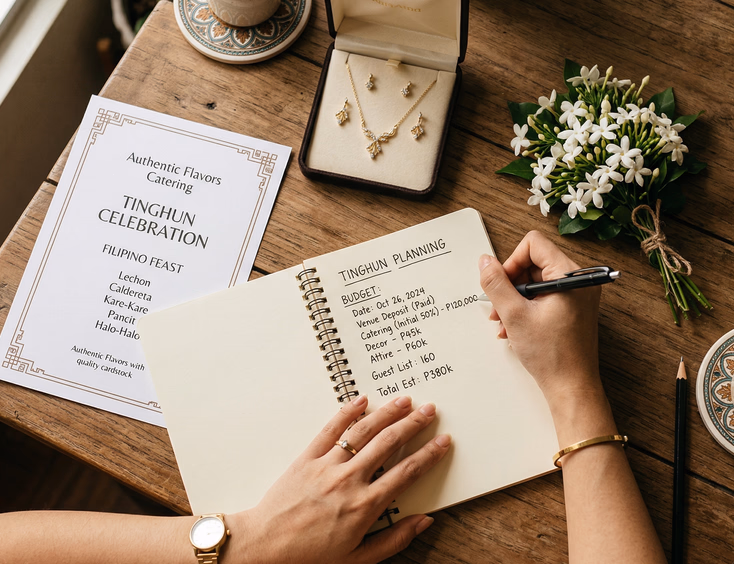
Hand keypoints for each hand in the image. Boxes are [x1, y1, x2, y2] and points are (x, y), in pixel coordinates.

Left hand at [229, 395, 450, 563]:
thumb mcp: (358, 559)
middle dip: (413, 424)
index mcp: (365, 506)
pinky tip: (362, 400)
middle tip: (430, 410)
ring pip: (363, 432)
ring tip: (404, 400)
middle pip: (388, 443)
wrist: (265, 546)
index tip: (443, 441)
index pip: (407, 472)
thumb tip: (424, 521)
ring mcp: (327, 466)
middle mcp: (349, 480)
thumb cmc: (310, 556)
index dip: (429, 454)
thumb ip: (394, 539)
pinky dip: (347, 412)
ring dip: (387, 413)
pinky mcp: (307, 458)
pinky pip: (330, 430)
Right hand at [478, 231, 602, 409]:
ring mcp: (576, 296)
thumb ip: (496, 284)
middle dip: (510, 284)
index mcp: (570, 275)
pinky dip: (525, 308)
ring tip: (504, 323)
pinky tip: (514, 328)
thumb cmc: (552, 355)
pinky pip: (542, 297)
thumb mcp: (514, 315)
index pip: (533, 244)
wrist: (571, 387)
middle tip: (499, 308)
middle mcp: (578, 281)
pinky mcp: (572, 309)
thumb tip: (485, 262)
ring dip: (514, 299)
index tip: (503, 285)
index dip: (511, 262)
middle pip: (533, 263)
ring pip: (535, 281)